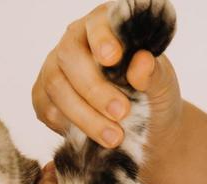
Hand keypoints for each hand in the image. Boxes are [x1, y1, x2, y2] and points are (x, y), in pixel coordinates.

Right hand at [32, 2, 181, 160]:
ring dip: (84, 116)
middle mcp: (75, 41)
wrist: (142, 127)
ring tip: (113, 137)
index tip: (113, 59)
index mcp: (105, 25)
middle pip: (70, 57)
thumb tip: (142, 62)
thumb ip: (155, 74)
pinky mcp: (43, 97)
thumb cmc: (152, 96)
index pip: (97, 23)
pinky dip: (69, 127)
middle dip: (94, 89)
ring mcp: (54, 68)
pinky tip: (92, 138)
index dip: (102, 39)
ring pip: (57, 87)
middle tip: (122, 113)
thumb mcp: (163, 85)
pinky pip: (48, 111)